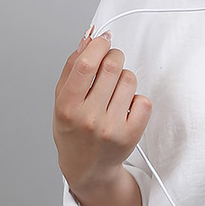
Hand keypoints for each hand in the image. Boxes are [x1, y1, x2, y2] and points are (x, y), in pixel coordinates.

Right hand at [53, 29, 151, 195]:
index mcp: (67, 107)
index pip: (86, 65)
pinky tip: (125, 107)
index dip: (98, 45)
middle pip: (112, 67)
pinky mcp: (131, 135)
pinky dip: (136, 98)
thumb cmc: (73, 129)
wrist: (87, 167)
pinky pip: (143, 100)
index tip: (102, 40)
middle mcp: (89, 118)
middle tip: (111, 61)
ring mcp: (112, 128)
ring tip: (115, 90)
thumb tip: (89, 37)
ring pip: (129, 79)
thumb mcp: (61, 99)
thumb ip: (72, 67)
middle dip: (114, 56)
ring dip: (124, 77)